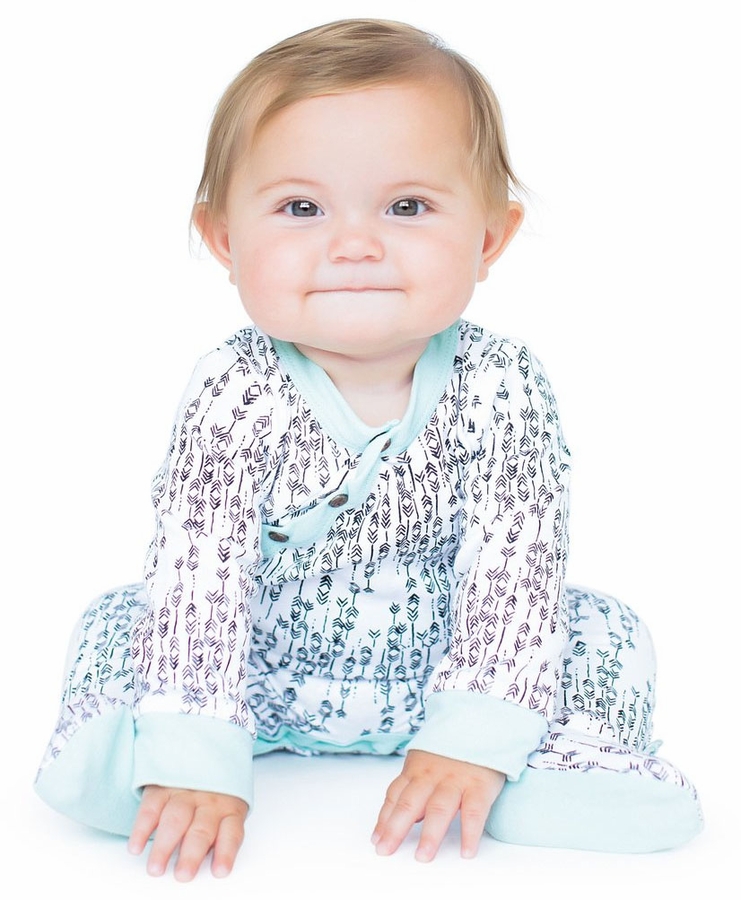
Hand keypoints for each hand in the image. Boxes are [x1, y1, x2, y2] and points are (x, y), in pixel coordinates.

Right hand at [128, 785, 247, 880]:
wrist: (205, 753)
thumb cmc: (217, 793)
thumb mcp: (230, 809)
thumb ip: (222, 834)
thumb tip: (212, 864)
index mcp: (230, 809)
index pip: (231, 832)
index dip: (226, 852)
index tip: (220, 871)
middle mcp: (208, 801)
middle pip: (201, 830)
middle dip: (192, 854)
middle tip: (183, 874)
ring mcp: (185, 792)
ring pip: (175, 819)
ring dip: (164, 845)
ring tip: (156, 867)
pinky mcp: (162, 787)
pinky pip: (151, 807)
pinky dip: (142, 828)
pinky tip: (137, 846)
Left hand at [371, 749, 504, 861]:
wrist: (484, 723)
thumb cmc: (453, 749)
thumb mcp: (428, 761)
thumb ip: (416, 787)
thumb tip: (408, 819)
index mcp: (417, 769)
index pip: (395, 795)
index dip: (384, 819)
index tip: (376, 840)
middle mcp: (432, 775)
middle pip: (410, 802)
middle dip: (396, 829)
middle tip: (386, 851)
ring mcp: (455, 780)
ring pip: (439, 808)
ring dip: (430, 834)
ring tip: (423, 857)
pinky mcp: (480, 785)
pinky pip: (474, 812)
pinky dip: (469, 833)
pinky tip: (466, 852)